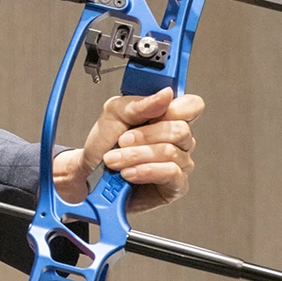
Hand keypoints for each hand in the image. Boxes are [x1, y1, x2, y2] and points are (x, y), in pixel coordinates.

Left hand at [51, 87, 202, 213]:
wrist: (90, 174)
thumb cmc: (105, 142)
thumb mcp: (114, 113)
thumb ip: (140, 103)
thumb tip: (166, 95)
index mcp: (167, 116)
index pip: (191, 105)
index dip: (176, 108)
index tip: (150, 113)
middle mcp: (178, 139)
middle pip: (180, 130)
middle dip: (145, 136)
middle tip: (121, 141)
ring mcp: (180, 162)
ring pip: (170, 152)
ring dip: (136, 155)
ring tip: (115, 160)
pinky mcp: (176, 185)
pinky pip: (171, 173)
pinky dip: (145, 171)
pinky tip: (129, 173)